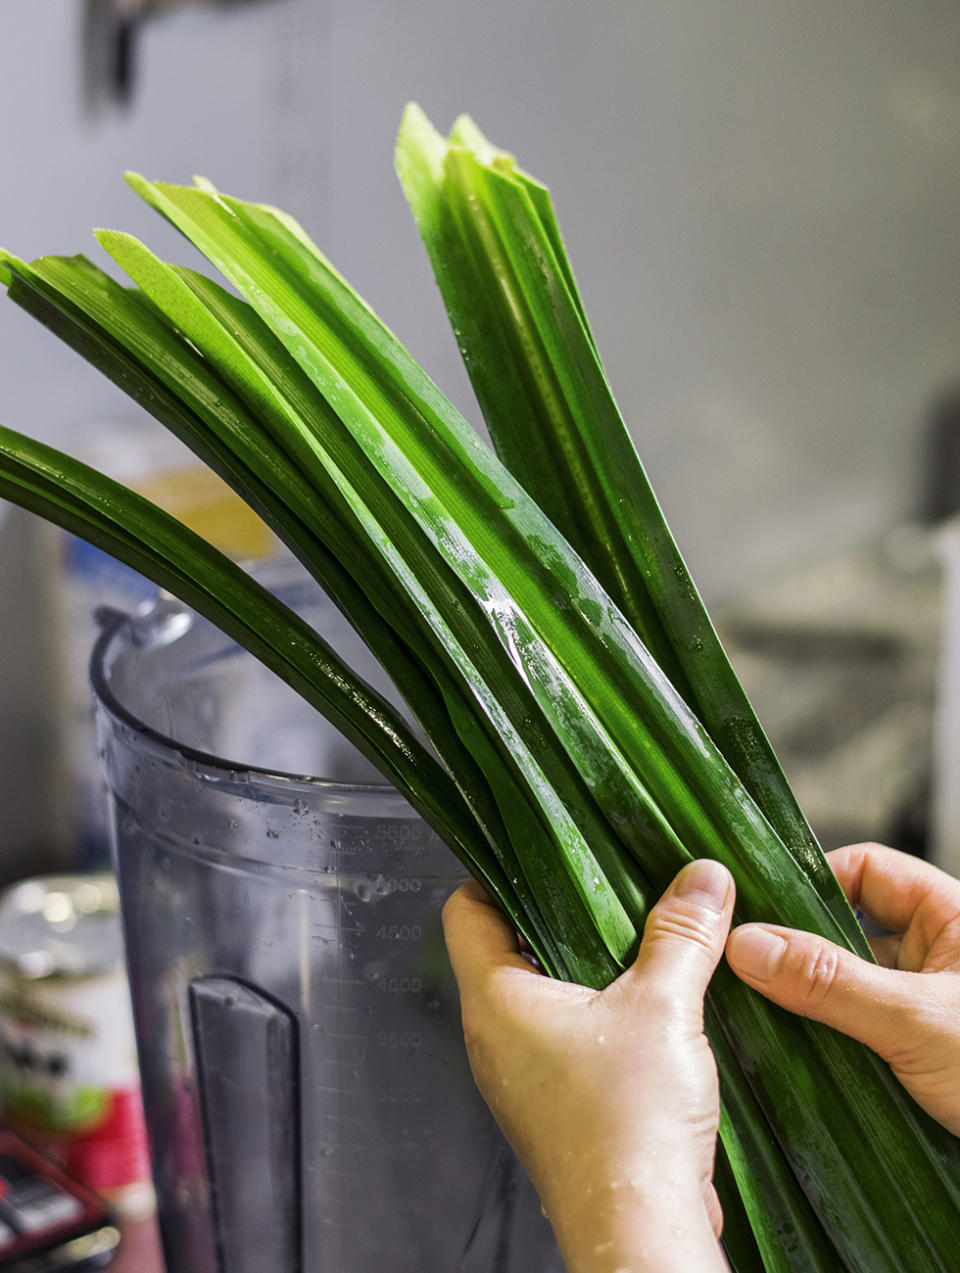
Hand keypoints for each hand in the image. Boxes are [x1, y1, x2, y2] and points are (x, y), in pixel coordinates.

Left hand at [442, 860, 733, 1272]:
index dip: (500, 873)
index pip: (466, 910)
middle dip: (563, 915)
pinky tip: (653, 1008)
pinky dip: (602, 1015)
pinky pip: (567, 1038)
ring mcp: (522, 1075)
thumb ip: (682, 935)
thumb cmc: (627, 1128)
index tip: (549, 853)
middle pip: (509, 947)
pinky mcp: (555, 1106)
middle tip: (611, 889)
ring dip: (590, 969)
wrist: (639, 1229)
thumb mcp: (663, 1007)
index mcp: (496, 1000)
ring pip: (544, 995)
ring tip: (642, 943)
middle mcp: (496, 1036)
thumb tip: (703, 878)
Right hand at [726, 843, 959, 1134]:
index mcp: (952, 917)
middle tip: (745, 967)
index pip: (865, 869)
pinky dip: (826, 1041)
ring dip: (809, 1001)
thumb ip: (831, 981)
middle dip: (800, 950)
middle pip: (848, 928)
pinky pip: (856, 1031)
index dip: (811, 882)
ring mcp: (927, 1006)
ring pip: (847, 984)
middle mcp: (938, 955)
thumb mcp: (918, 1021)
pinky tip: (793, 1056)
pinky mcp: (917, 1055)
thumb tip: (749, 944)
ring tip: (761, 1013)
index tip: (756, 910)